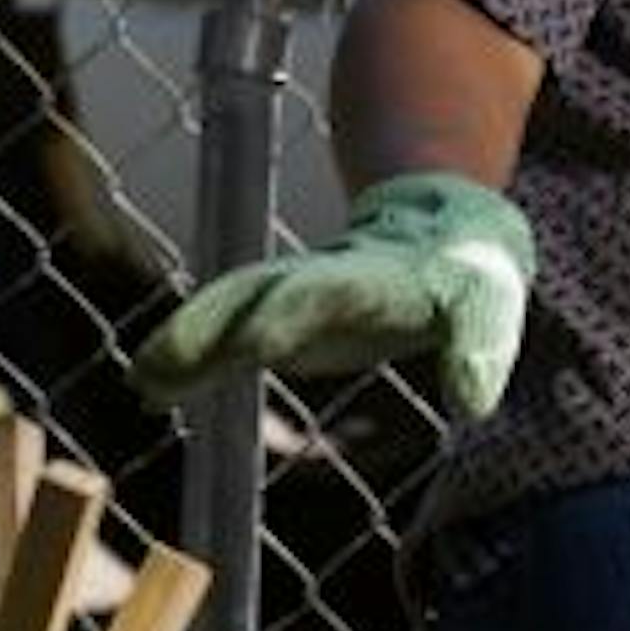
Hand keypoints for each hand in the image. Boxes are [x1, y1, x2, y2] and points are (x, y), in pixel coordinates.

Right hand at [129, 172, 534, 422]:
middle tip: (157, 369)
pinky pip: (228, 332)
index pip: (322, 295)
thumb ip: (477, 352)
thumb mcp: (486, 308)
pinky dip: (191, 356)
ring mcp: (292, 294)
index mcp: (369, 277)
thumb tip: (474, 401)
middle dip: (206, 330)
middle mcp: (318, 281)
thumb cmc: (468, 276)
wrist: (441, 229)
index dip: (288, 317)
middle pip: (252, 298)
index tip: (254, 345)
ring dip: (185, 343)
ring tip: (143, 382)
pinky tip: (153, 386)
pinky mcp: (280, 316)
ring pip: (228, 309)